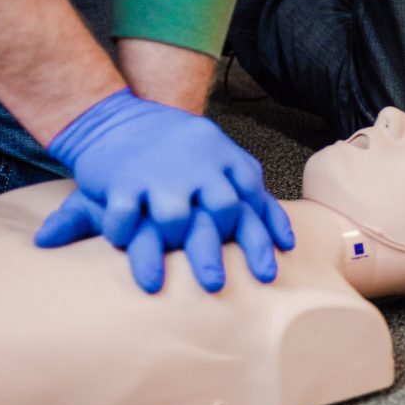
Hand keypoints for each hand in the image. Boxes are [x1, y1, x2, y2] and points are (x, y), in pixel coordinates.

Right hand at [33, 88, 293, 292]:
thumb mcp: (221, 160)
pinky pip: (126, 215)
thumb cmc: (179, 151)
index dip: (261, 238)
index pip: (253, 199)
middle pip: (221, 211)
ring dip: (171, 242)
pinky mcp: (121, 179)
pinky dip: (123, 233)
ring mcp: (160, 171)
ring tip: (162, 270)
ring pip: (175, 218)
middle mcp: (198, 163)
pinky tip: (121, 244)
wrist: (118, 119)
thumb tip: (287, 241)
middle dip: (218, 251)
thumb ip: (252, 196)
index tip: (266, 274)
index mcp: (224, 158)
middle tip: (215, 285)